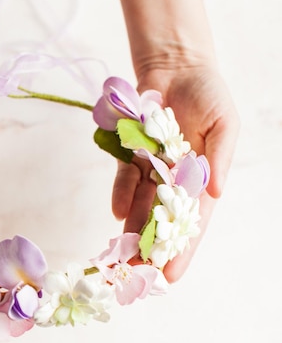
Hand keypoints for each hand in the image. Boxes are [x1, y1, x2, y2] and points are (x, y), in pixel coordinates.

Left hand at [111, 65, 238, 281]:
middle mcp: (174, 179)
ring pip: (140, 205)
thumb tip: (216, 192)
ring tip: (122, 254)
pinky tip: (118, 212)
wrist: (175, 66)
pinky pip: (124, 177)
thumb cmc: (208, 94)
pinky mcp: (130, 153)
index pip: (192, 222)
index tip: (171, 276)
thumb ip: (218, 159)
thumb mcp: (224, 125)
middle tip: (137, 274)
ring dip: (132, 229)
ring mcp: (151, 167)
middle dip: (150, 247)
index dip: (183, 249)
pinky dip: (121, 193)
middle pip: (162, 220)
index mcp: (201, 179)